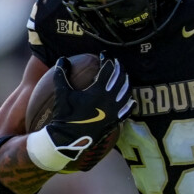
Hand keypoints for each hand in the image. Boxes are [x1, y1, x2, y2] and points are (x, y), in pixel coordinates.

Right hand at [27, 56, 133, 171]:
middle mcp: (110, 100)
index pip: (108, 69)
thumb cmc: (65, 115)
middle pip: (120, 79)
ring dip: (126, 82)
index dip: (107, 59)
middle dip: (119, 68)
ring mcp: (114, 112)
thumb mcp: (62, 93)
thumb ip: (62, 74)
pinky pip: (127, 111)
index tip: (104, 54)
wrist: (68, 139)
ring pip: (126, 93)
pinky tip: (131, 100)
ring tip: (123, 76)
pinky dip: (130, 104)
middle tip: (116, 62)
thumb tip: (62, 58)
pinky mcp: (115, 122)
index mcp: (99, 91)